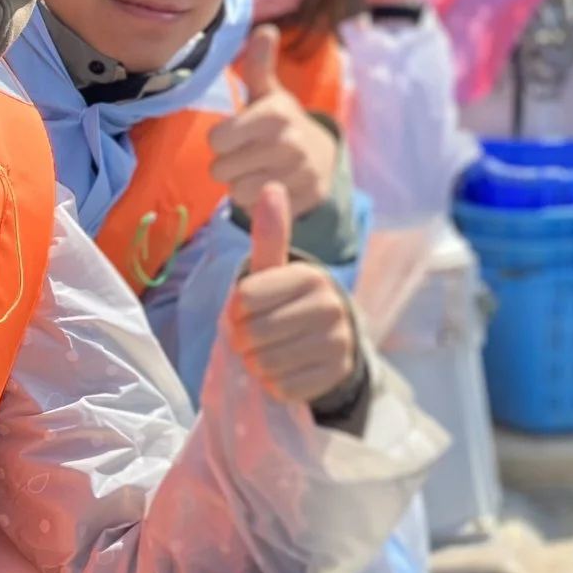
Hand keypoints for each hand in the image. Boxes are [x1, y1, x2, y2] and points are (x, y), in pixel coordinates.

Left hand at [209, 26, 337, 217]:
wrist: (322, 156)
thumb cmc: (280, 123)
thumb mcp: (267, 93)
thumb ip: (258, 64)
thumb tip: (265, 28)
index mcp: (274, 113)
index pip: (216, 140)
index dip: (221, 140)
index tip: (236, 135)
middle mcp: (289, 142)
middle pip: (221, 169)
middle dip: (229, 165)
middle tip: (248, 155)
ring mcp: (300, 173)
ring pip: (237, 192)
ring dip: (241, 184)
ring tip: (259, 170)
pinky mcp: (306, 198)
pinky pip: (257, 209)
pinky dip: (258, 201)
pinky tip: (271, 185)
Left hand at [227, 182, 360, 404]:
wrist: (328, 345)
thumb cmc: (288, 306)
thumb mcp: (277, 272)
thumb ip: (271, 234)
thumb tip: (270, 185)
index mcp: (310, 276)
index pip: (245, 298)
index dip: (234, 310)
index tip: (245, 312)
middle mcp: (330, 305)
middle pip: (253, 333)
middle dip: (243, 341)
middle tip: (253, 339)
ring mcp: (337, 342)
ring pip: (265, 364)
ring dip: (256, 364)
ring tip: (267, 355)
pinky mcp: (335, 375)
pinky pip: (282, 388)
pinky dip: (274, 385)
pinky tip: (284, 372)